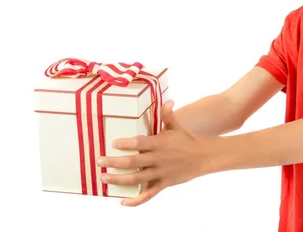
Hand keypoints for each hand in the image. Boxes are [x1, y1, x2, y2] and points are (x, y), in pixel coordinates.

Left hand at [96, 100, 215, 205]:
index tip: (113, 143)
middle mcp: (158, 159)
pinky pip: (148, 194)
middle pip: (132, 162)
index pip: (139, 143)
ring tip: (104, 178)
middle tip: (99, 161)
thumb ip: (168, 115)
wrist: (203, 157)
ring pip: (136, 179)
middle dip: (114, 162)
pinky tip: (123, 202)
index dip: (126, 143)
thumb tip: (168, 101)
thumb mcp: (176, 126)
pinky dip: (136, 200)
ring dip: (118, 179)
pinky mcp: (164, 184)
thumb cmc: (186, 140)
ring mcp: (160, 173)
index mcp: (159, 143)